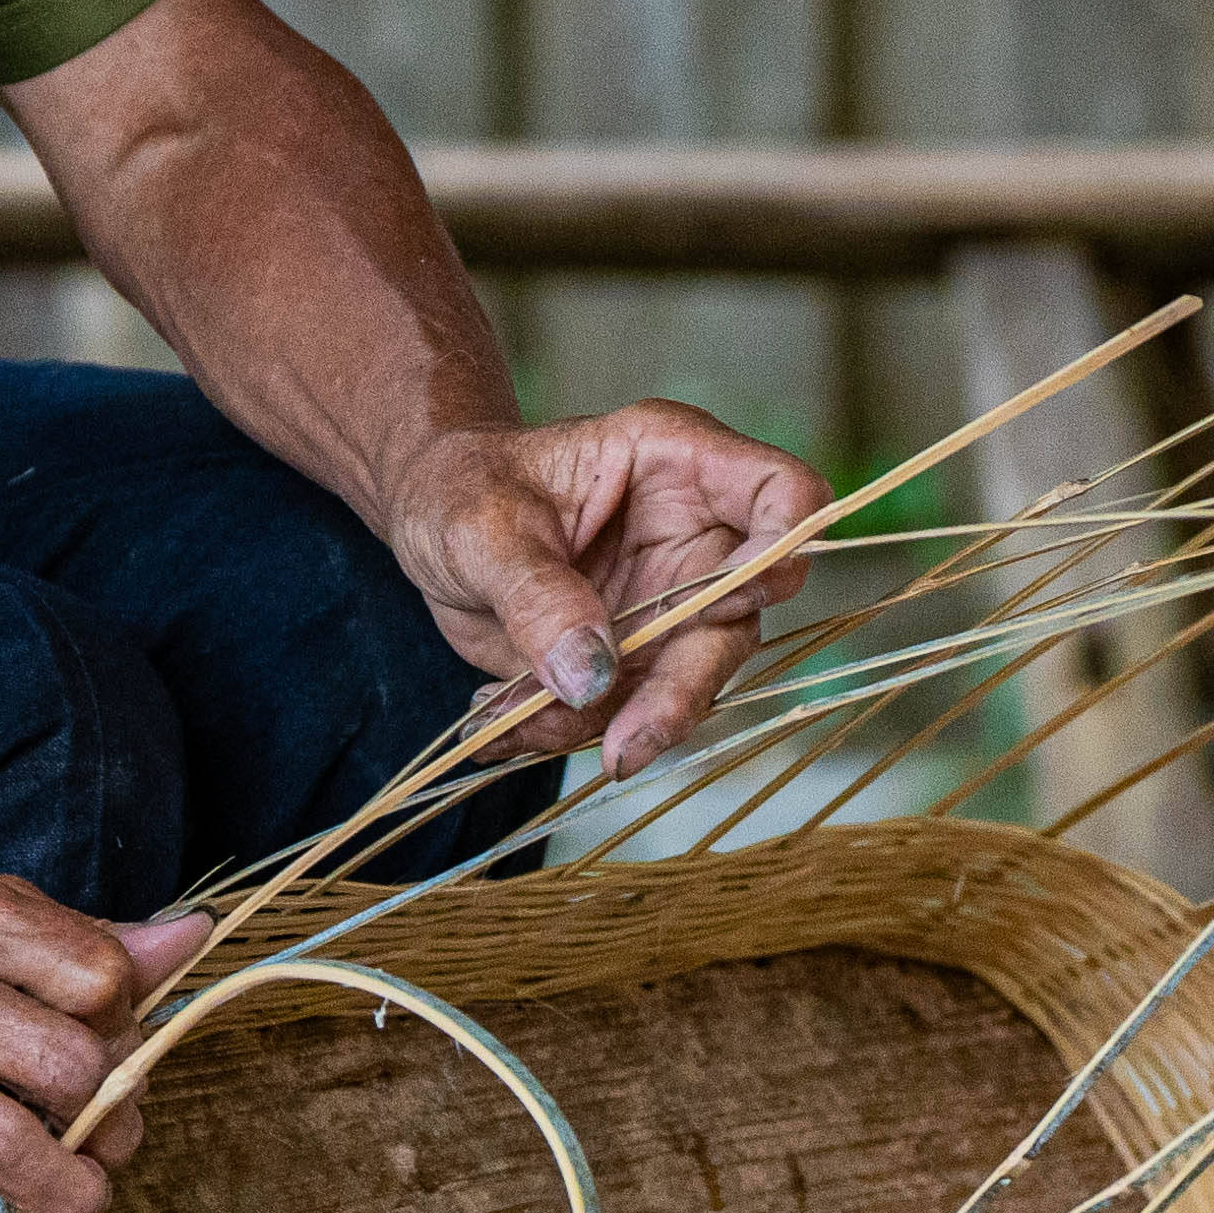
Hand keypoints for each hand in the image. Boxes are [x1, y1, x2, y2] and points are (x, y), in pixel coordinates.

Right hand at [0, 869, 212, 1212]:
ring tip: (77, 1204)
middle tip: (101, 1138)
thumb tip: (186, 938)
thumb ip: (63, 934)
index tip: (109, 1051)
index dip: (123, 1025)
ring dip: (67, 1195)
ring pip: (8, 1145)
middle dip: (109, 1118)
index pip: (96, 974)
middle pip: (69, 1065)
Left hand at [383, 404, 832, 776]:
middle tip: (621, 747)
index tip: (723, 604)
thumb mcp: (481, 524)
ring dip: (604, 723)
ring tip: (512, 719)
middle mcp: (692, 540)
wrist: (431, 521)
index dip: (778, 551)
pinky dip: (561, 732)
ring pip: (686, 686)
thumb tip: (593, 675)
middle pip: (738, 622)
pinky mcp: (634, 660)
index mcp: (678, 465)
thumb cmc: (462, 486)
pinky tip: (501, 721)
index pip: (782, 496)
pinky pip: (621, 714)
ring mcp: (669, 605)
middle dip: (681, 691)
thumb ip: (537, 593)